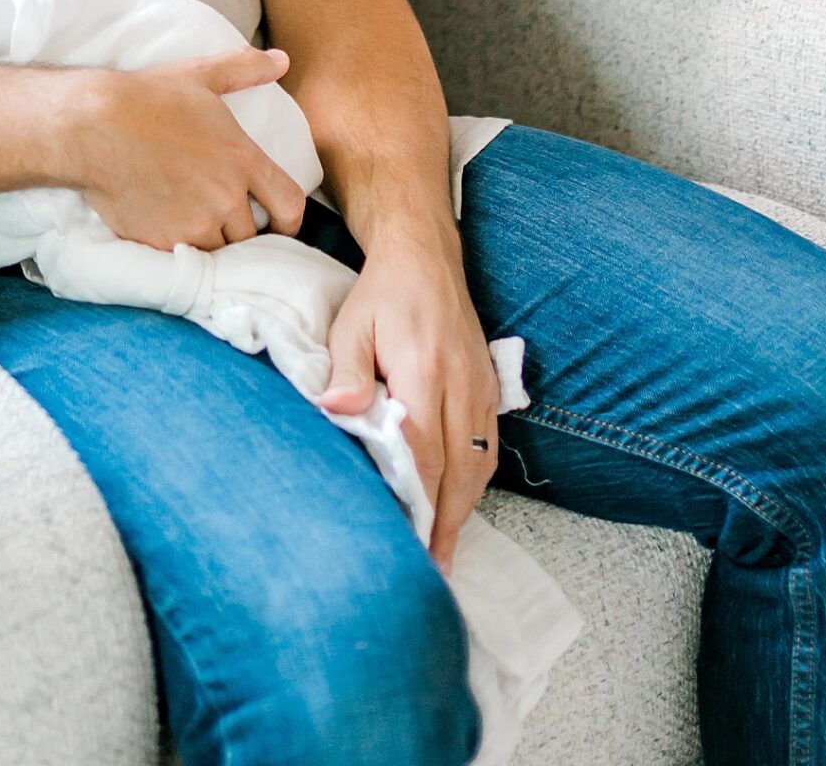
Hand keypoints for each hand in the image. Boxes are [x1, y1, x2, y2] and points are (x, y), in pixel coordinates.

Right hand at [64, 48, 307, 251]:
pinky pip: (184, 258)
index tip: (281, 224)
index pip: (290, 205)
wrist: (92, 127)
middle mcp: (224, 197)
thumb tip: (282, 60)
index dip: (291, 221)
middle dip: (242, 229)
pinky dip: (180, 249)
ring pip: (219, 251)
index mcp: (242, 159)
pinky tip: (168, 228)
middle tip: (223, 217)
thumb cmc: (147, 98)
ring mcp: (193, 224)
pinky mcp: (162, 242)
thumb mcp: (200, 77)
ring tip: (195, 223)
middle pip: (252, 235)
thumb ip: (245, 69)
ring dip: (212, 241)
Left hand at [319, 230, 497, 570]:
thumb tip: (337, 410)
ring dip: (464, 508)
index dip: (416, 499)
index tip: (406, 539)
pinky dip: (476, 481)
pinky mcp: (489, 386)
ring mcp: (480, 385)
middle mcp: (461, 382)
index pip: (424, 450)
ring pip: (480, 462)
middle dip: (446, 522)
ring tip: (445, 550)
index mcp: (424, 369)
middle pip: (459, 468)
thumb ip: (347, 371)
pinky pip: (488, 445)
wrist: (424, 256)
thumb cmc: (381, 294)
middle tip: (431, 569)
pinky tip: (458, 504)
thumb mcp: (352, 324)